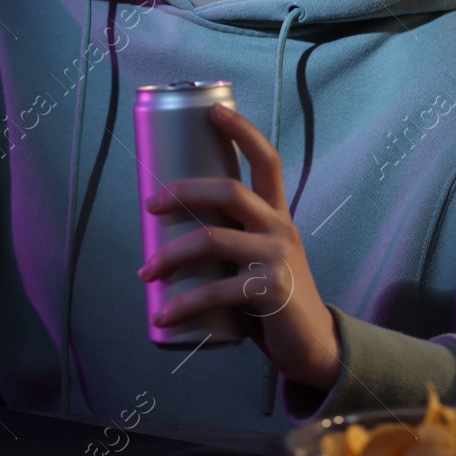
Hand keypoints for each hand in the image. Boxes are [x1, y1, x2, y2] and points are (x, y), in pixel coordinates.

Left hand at [137, 102, 341, 390]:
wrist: (311, 346)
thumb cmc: (272, 298)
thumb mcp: (258, 258)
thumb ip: (229, 240)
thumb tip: (167, 232)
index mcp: (276, 215)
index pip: (266, 161)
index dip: (242, 132)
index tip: (214, 110)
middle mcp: (280, 229)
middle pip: (228, 191)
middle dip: (182, 192)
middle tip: (149, 206)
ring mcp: (277, 258)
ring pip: (211, 240)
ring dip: (168, 256)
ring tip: (144, 273)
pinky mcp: (271, 290)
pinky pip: (215, 291)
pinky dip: (182, 304)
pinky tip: (162, 314)